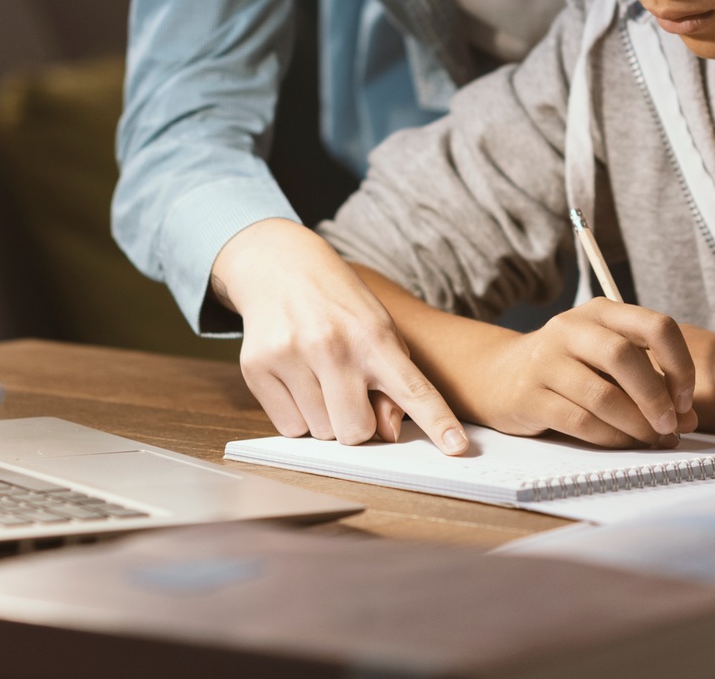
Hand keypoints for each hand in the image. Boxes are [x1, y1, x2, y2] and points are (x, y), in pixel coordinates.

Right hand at [212, 218, 467, 453]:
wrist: (280, 265)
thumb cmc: (339, 305)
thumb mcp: (378, 327)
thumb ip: (392, 380)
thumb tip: (388, 433)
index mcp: (374, 336)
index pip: (413, 389)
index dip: (437, 422)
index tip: (457, 449)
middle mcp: (332, 346)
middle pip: (356, 432)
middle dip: (356, 424)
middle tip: (350, 393)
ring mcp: (291, 356)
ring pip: (320, 433)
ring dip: (324, 417)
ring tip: (320, 377)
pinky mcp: (257, 368)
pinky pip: (288, 428)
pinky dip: (297, 415)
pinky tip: (297, 380)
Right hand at [474, 300, 697, 448]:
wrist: (500, 375)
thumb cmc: (569, 368)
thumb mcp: (607, 361)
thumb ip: (650, 383)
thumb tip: (689, 420)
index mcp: (601, 312)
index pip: (656, 326)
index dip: (680, 365)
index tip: (684, 399)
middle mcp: (572, 329)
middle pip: (625, 357)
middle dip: (655, 398)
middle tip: (669, 426)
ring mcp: (547, 360)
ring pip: (602, 395)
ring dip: (635, 425)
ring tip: (650, 439)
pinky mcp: (530, 395)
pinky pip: (580, 421)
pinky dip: (610, 438)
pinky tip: (621, 443)